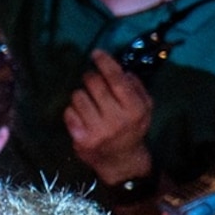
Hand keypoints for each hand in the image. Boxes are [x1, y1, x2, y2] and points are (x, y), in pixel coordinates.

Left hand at [67, 51, 154, 186]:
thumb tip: (121, 69)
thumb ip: (136, 87)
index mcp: (134, 109)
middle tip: (92, 80)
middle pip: (93, 83)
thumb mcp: (144, 108)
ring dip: (81, 95)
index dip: (105, 63)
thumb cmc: (132, 128)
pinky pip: (69, 112)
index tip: (96, 53)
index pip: (116, 79)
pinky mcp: (81, 138)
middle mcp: (116, 119)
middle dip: (90, 77)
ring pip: (78, 96)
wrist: (122, 161)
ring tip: (90, 104)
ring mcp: (97, 130)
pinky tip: (82, 117)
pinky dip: (73, 111)